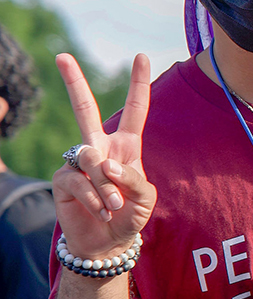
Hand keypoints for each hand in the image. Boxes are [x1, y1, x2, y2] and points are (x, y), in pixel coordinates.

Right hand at [52, 54, 155, 260]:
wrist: (107, 242)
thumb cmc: (130, 216)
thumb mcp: (145, 198)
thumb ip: (132, 179)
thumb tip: (104, 164)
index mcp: (126, 146)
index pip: (135, 110)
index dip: (139, 85)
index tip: (142, 56)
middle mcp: (100, 148)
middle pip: (85, 109)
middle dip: (73, 82)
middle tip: (61, 55)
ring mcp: (78, 162)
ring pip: (91, 158)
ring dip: (107, 186)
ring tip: (114, 206)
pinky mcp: (62, 179)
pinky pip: (79, 180)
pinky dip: (95, 198)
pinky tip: (102, 212)